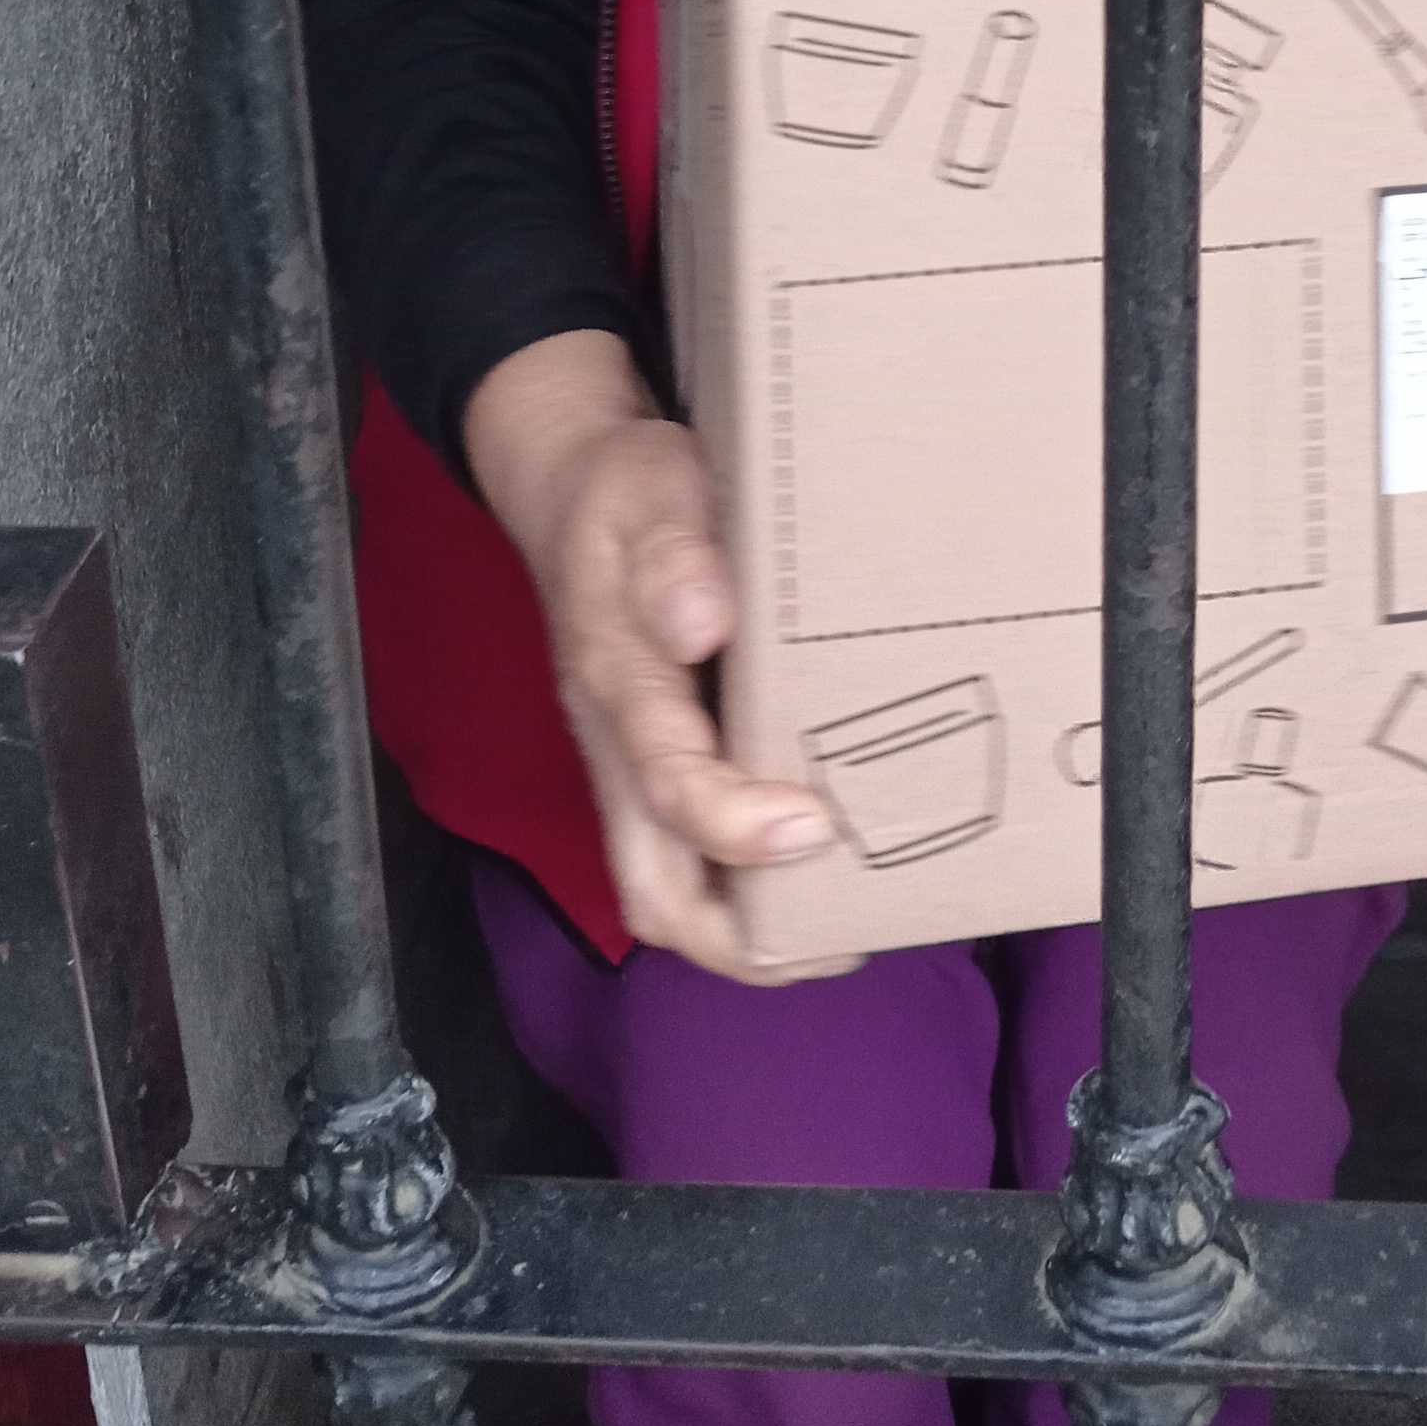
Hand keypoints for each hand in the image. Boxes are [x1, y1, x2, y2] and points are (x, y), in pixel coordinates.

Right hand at [463, 332, 845, 977]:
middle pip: (655, 890)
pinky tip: (831, 871)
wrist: (575, 485)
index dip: (734, 824)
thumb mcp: (653, 488)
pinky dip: (757, 890)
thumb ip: (673, 550)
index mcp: (616, 680)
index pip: (663, 784)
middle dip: (744, 940)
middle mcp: (619, 745)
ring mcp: (635, 766)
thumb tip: (701, 623)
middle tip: (846, 932)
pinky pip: (696, 859)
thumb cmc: (630, 490)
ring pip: (673, 890)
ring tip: (851, 921)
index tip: (813, 826)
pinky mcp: (660, 764)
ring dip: (756, 930)